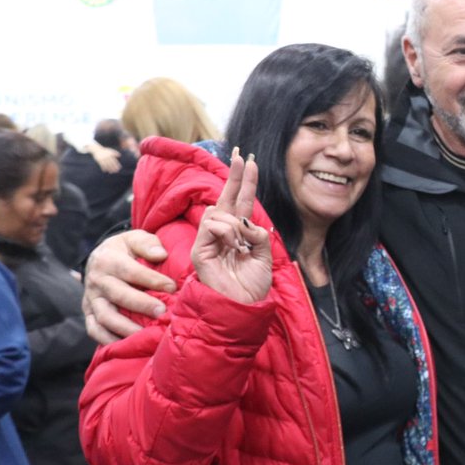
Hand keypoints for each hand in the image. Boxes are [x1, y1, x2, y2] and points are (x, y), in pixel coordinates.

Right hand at [82, 230, 175, 343]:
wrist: (101, 258)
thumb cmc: (126, 250)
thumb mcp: (135, 238)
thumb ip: (147, 244)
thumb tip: (160, 254)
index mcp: (108, 260)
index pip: (130, 271)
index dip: (151, 280)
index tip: (172, 288)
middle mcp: (96, 280)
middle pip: (118, 296)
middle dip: (141, 305)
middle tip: (162, 312)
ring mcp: (90, 299)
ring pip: (105, 317)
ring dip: (126, 328)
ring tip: (147, 334)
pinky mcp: (88, 313)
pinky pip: (95, 330)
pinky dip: (109, 340)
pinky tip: (129, 345)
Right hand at [86, 141, 121, 173]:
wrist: (97, 150)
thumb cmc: (105, 151)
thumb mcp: (110, 150)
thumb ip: (115, 153)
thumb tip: (120, 155)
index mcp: (109, 155)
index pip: (114, 160)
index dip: (117, 164)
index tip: (119, 168)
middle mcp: (106, 157)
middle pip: (110, 163)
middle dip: (113, 168)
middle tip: (116, 171)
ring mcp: (102, 159)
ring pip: (106, 165)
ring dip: (109, 169)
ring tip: (111, 172)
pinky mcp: (99, 160)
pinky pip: (101, 165)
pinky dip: (103, 168)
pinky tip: (105, 171)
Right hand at [191, 150, 270, 303]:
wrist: (241, 308)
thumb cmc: (251, 287)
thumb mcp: (264, 257)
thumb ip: (259, 236)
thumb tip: (246, 221)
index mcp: (239, 235)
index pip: (241, 203)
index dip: (245, 183)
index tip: (249, 162)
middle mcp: (222, 235)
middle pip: (226, 199)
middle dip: (234, 177)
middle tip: (241, 156)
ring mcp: (208, 242)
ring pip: (219, 213)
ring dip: (235, 223)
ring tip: (241, 244)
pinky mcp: (200, 250)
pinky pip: (211, 226)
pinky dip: (226, 232)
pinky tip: (233, 245)